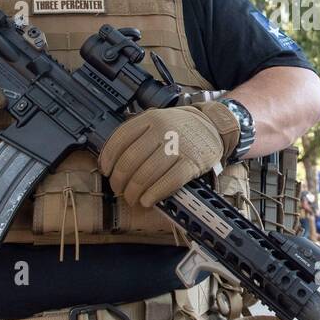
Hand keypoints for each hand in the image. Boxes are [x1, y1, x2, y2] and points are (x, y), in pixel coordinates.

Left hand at [97, 101, 239, 207]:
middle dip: (120, 181)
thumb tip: (112, 161)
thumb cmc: (180, 128)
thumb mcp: (157, 120)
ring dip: (134, 192)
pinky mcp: (192, 162)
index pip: (119, 140)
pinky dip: (154, 194)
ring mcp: (178, 146)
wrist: (213, 125)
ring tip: (133, 198)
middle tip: (119, 190)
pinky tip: (147, 200)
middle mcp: (162, 130)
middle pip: (130, 161)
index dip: (108, 159)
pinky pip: (168, 182)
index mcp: (150, 118)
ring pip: (146, 174)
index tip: (106, 172)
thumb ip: (137, 134)